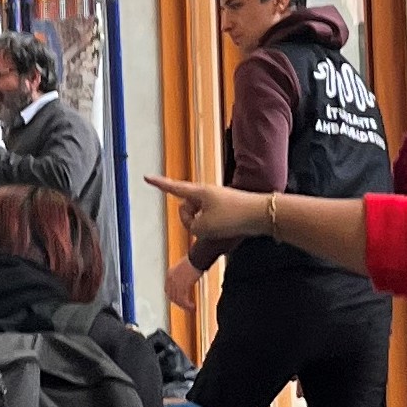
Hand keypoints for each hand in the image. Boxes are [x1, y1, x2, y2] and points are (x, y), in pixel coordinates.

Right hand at [145, 175, 270, 249]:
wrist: (259, 215)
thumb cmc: (232, 216)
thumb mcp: (203, 227)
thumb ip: (191, 225)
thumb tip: (195, 224)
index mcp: (197, 192)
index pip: (173, 187)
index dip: (158, 184)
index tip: (146, 177)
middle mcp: (204, 194)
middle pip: (185, 210)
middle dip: (190, 221)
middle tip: (208, 224)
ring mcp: (213, 202)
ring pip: (197, 219)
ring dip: (203, 227)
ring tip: (221, 226)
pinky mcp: (222, 210)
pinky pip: (208, 222)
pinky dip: (212, 228)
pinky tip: (224, 230)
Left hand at [164, 256, 202, 309]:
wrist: (197, 258)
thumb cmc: (195, 260)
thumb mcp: (184, 268)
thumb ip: (182, 276)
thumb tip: (186, 283)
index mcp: (169, 274)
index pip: (167, 290)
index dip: (173, 297)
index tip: (178, 301)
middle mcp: (170, 279)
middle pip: (171, 296)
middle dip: (178, 303)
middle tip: (185, 307)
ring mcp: (175, 283)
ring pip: (177, 300)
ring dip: (184, 306)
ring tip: (190, 308)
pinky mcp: (182, 286)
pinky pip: (183, 300)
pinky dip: (187, 305)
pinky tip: (192, 306)